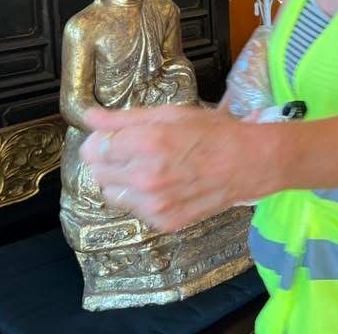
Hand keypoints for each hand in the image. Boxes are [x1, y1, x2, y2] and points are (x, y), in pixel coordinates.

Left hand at [80, 105, 277, 231]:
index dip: (102, 141)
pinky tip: (165, 185)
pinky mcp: (163, 222)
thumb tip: (88, 117)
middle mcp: (145, 177)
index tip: (115, 138)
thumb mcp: (171, 114)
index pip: (93, 149)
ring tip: (150, 169)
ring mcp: (154, 204)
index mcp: (146, 143)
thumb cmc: (213, 133)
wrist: (248, 164)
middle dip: (110, 161)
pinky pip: (134, 210)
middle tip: (135, 152)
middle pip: (97, 173)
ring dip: (122, 182)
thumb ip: (124, 118)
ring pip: (111, 194)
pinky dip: (142, 199)